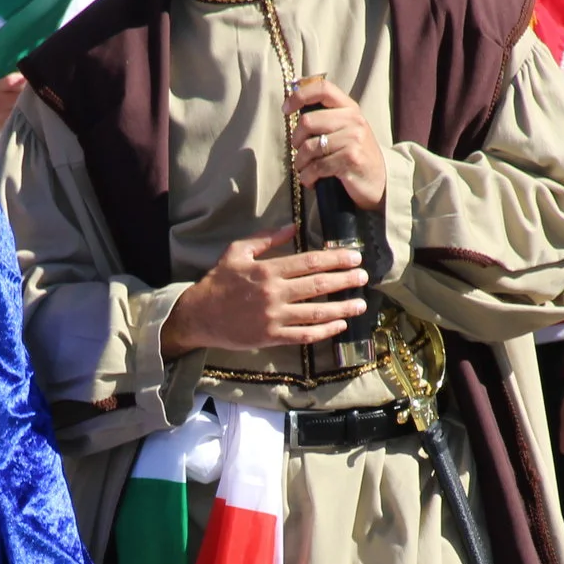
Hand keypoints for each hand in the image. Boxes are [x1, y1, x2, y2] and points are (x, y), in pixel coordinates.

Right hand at [159, 225, 368, 356]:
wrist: (199, 315)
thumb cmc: (219, 281)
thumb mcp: (237, 252)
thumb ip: (266, 238)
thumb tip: (294, 226)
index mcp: (268, 270)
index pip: (309, 262)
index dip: (335, 259)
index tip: (354, 258)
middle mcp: (274, 293)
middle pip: (318, 285)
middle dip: (345, 280)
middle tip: (364, 277)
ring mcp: (274, 317)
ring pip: (316, 312)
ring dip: (342, 308)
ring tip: (360, 304)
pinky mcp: (271, 337)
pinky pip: (304, 335)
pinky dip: (324, 331)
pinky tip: (340, 326)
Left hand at [288, 76, 385, 208]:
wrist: (379, 181)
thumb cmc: (354, 155)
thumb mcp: (346, 129)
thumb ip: (326, 116)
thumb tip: (293, 104)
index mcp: (350, 108)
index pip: (323, 89)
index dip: (299, 95)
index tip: (286, 109)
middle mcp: (353, 120)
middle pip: (308, 121)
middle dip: (296, 140)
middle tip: (299, 151)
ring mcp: (354, 139)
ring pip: (309, 147)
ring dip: (300, 162)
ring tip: (305, 169)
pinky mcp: (351, 160)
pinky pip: (316, 167)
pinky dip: (307, 176)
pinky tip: (311, 180)